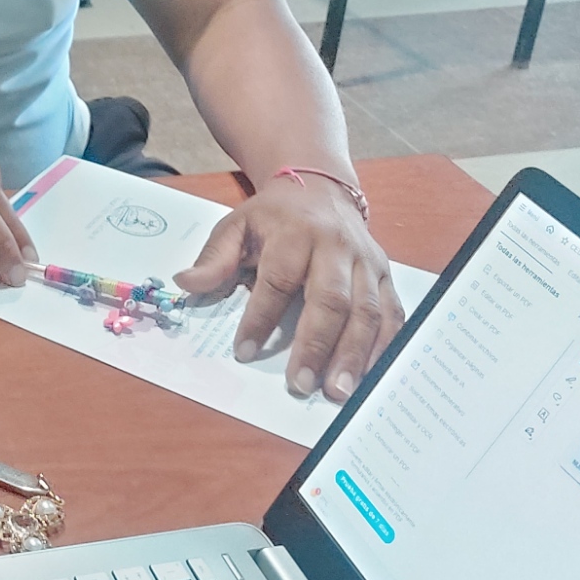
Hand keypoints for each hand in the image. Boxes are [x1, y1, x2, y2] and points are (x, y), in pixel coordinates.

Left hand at [173, 174, 402, 399]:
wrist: (320, 188)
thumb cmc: (274, 216)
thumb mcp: (237, 225)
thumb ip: (215, 257)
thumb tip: (186, 282)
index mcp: (295, 233)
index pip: (278, 279)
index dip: (261, 317)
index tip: (245, 351)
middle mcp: (336, 246)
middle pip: (330, 299)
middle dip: (316, 345)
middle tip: (301, 384)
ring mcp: (366, 261)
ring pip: (367, 310)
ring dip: (353, 354)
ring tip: (337, 391)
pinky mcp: (386, 274)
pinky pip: (392, 313)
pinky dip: (384, 346)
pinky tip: (370, 374)